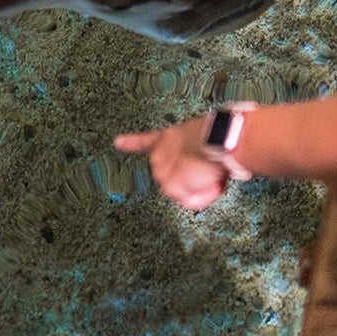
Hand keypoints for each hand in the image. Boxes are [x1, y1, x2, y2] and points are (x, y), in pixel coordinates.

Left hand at [114, 117, 232, 209]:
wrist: (218, 138)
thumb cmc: (216, 135)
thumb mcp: (199, 141)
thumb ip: (192, 154)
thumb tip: (202, 170)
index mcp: (166, 138)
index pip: (144, 141)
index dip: (130, 143)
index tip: (118, 142)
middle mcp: (159, 155)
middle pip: (171, 176)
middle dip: (189, 179)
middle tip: (207, 170)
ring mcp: (163, 172)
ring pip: (183, 190)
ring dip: (199, 187)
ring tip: (212, 172)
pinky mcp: (172, 185)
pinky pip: (191, 200)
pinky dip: (204, 196)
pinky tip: (212, 183)